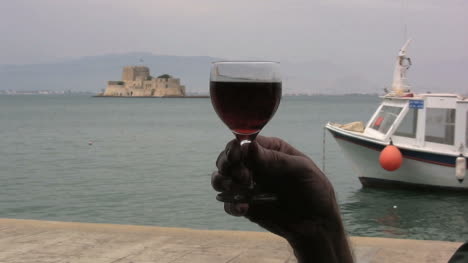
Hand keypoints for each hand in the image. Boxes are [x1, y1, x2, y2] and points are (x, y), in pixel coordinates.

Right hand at [211, 136, 352, 262]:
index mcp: (269, 150)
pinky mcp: (246, 205)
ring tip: (236, 188)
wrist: (318, 224)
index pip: (245, 142)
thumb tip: (250, 146)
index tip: (236, 156)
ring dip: (222, 181)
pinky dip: (230, 204)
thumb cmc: (315, 190)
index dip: (236, 147)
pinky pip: (228, 202)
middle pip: (228, 158)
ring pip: (221, 178)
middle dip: (227, 165)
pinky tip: (243, 208)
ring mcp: (249, 185)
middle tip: (242, 176)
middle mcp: (255, 165)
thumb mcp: (302, 170)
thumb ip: (275, 159)